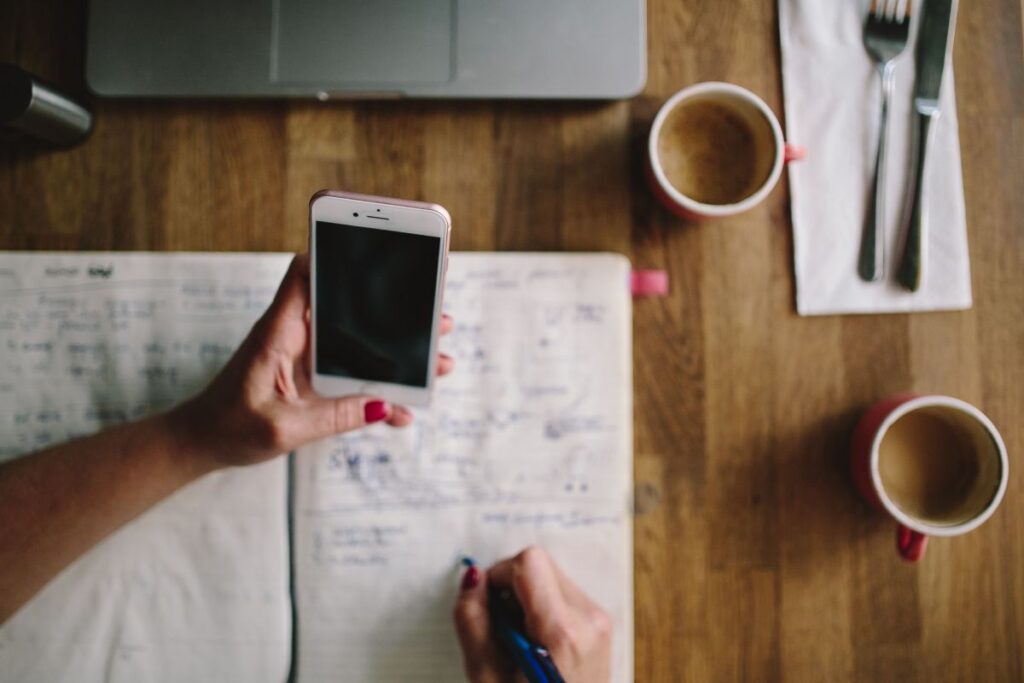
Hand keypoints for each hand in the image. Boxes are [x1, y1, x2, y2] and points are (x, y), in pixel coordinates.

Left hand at [169, 253, 453, 468]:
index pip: (303, 276)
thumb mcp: (282, 428)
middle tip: (438, 315)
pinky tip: (404, 408)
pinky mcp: (314, 378)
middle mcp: (296, 336)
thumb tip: (384, 405)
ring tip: (439, 361)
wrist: (204, 444)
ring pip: (362, 345)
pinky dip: (380, 390)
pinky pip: (354, 377)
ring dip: (399, 354)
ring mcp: (308, 357)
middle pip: (351, 309)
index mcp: (279, 333)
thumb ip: (333, 416)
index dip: (332, 252)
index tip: (373, 242)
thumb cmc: (228, 427)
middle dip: (396, 313)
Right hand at [453, 546, 612, 682]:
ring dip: (527, 598)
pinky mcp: (601, 625)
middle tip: (499, 628)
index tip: (486, 603)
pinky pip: (564, 594)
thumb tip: (472, 577)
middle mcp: (589, 619)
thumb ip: (473, 620)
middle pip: (540, 565)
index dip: (498, 575)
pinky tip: (535, 643)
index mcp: (562, 631)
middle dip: (512, 587)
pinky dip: (543, 608)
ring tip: (518, 641)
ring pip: (551, 577)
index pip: (529, 562)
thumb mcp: (486, 676)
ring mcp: (600, 621)